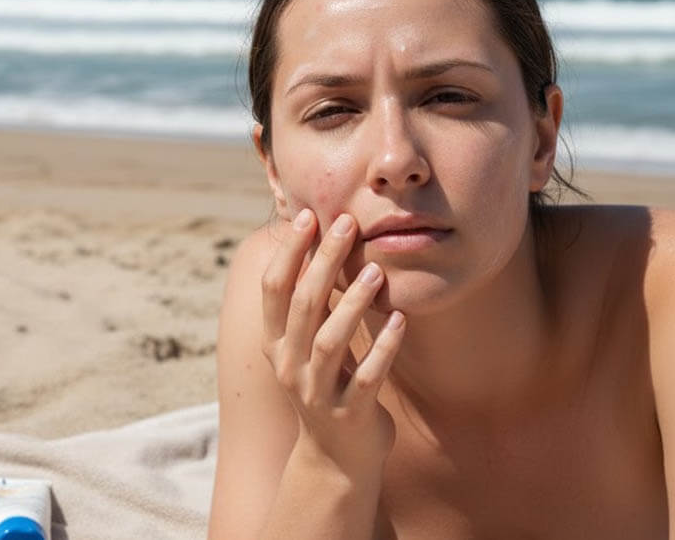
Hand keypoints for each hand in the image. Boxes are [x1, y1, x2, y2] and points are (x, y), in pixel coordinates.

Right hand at [261, 208, 406, 477]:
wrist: (336, 460)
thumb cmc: (327, 387)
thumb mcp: (307, 346)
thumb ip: (309, 305)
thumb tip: (316, 244)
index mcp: (275, 344)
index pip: (273, 289)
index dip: (288, 251)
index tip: (309, 215)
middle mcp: (289, 365)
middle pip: (302, 306)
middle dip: (323, 262)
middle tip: (346, 224)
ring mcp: (317, 392)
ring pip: (329, 341)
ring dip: (353, 303)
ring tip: (377, 271)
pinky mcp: (349, 414)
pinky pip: (367, 377)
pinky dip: (384, 347)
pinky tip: (401, 321)